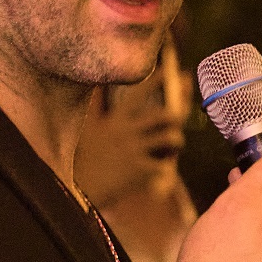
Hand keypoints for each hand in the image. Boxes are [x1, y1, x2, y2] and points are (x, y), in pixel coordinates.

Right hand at [76, 70, 189, 208]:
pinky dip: (167, 166)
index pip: (139, 93)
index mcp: (115, 120)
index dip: (158, 80)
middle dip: (178, 113)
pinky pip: (165, 164)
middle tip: (180, 115)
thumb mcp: (88, 128)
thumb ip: (96, 106)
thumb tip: (98, 85)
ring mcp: (135, 151)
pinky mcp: (140, 171)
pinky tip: (163, 168)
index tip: (174, 71)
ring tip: (173, 144)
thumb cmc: (83, 158)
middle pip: (164, 115)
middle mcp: (128, 132)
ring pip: (170, 138)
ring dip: (176, 140)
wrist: (80, 190)